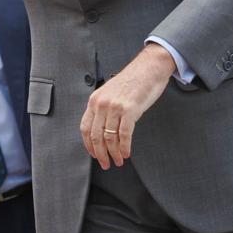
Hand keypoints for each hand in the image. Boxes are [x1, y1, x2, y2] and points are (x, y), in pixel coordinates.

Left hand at [79, 43, 174, 169]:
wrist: (148, 68)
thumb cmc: (131, 82)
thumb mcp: (110, 93)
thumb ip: (103, 109)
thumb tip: (101, 130)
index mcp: (94, 100)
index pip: (85, 127)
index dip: (88, 144)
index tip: (94, 154)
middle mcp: (101, 104)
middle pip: (95, 136)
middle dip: (100, 154)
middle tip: (105, 164)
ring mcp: (115, 107)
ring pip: (109, 137)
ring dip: (113, 153)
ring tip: (118, 161)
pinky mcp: (130, 110)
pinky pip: (124, 134)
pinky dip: (124, 147)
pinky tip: (126, 153)